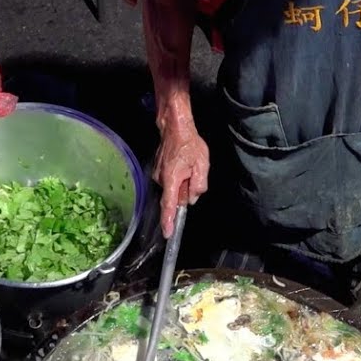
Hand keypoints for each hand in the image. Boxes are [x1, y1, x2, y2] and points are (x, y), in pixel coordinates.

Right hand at [152, 119, 208, 236]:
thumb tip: (193, 198)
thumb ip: (199, 185)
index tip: (168, 233)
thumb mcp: (202, 165)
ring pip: (173, 188)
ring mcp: (158, 174)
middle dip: (185, 191)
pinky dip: (178, 177)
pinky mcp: (158, 170)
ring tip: (189, 165)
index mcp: (171, 179)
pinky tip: (183, 164)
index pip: (169, 205)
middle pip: (174, 196)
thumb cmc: (189, 143)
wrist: (175, 127)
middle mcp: (161, 179)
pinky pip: (170, 181)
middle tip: (192, 173)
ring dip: (183, 182)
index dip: (169, 221)